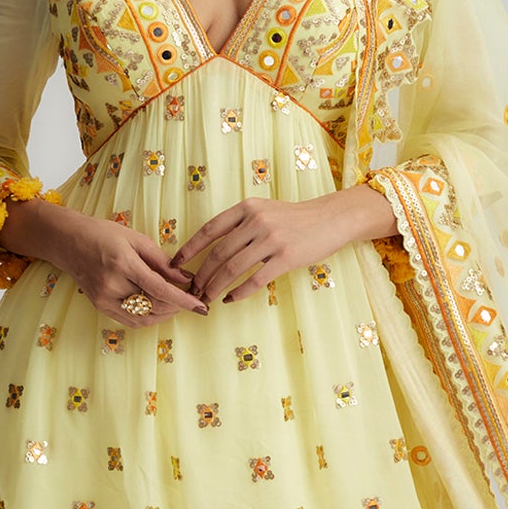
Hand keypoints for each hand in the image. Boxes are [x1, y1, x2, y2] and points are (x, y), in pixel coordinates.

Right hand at [0, 201, 207, 325]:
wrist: (68, 242)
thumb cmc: (104, 235)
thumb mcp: (136, 240)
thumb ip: (162, 262)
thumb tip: (186, 279)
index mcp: (122, 263)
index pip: (159, 289)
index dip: (183, 300)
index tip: (201, 306)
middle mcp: (112, 285)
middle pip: (154, 306)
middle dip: (177, 306)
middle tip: (191, 299)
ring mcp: (104, 299)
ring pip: (145, 318)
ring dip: (166, 314)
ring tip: (176, 303)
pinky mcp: (101, 307)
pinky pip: (132, 321)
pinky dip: (150, 317)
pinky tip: (159, 307)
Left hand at [172, 185, 398, 303]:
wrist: (332, 219)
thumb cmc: (297, 218)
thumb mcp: (266, 210)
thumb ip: (242, 223)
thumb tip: (214, 247)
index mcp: (247, 208)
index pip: (209, 230)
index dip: (189, 249)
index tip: (175, 264)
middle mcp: (256, 221)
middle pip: (218, 253)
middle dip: (201, 275)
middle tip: (192, 291)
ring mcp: (271, 239)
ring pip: (233, 268)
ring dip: (215, 287)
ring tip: (207, 299)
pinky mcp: (286, 257)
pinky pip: (256, 279)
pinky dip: (239, 292)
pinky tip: (230, 300)